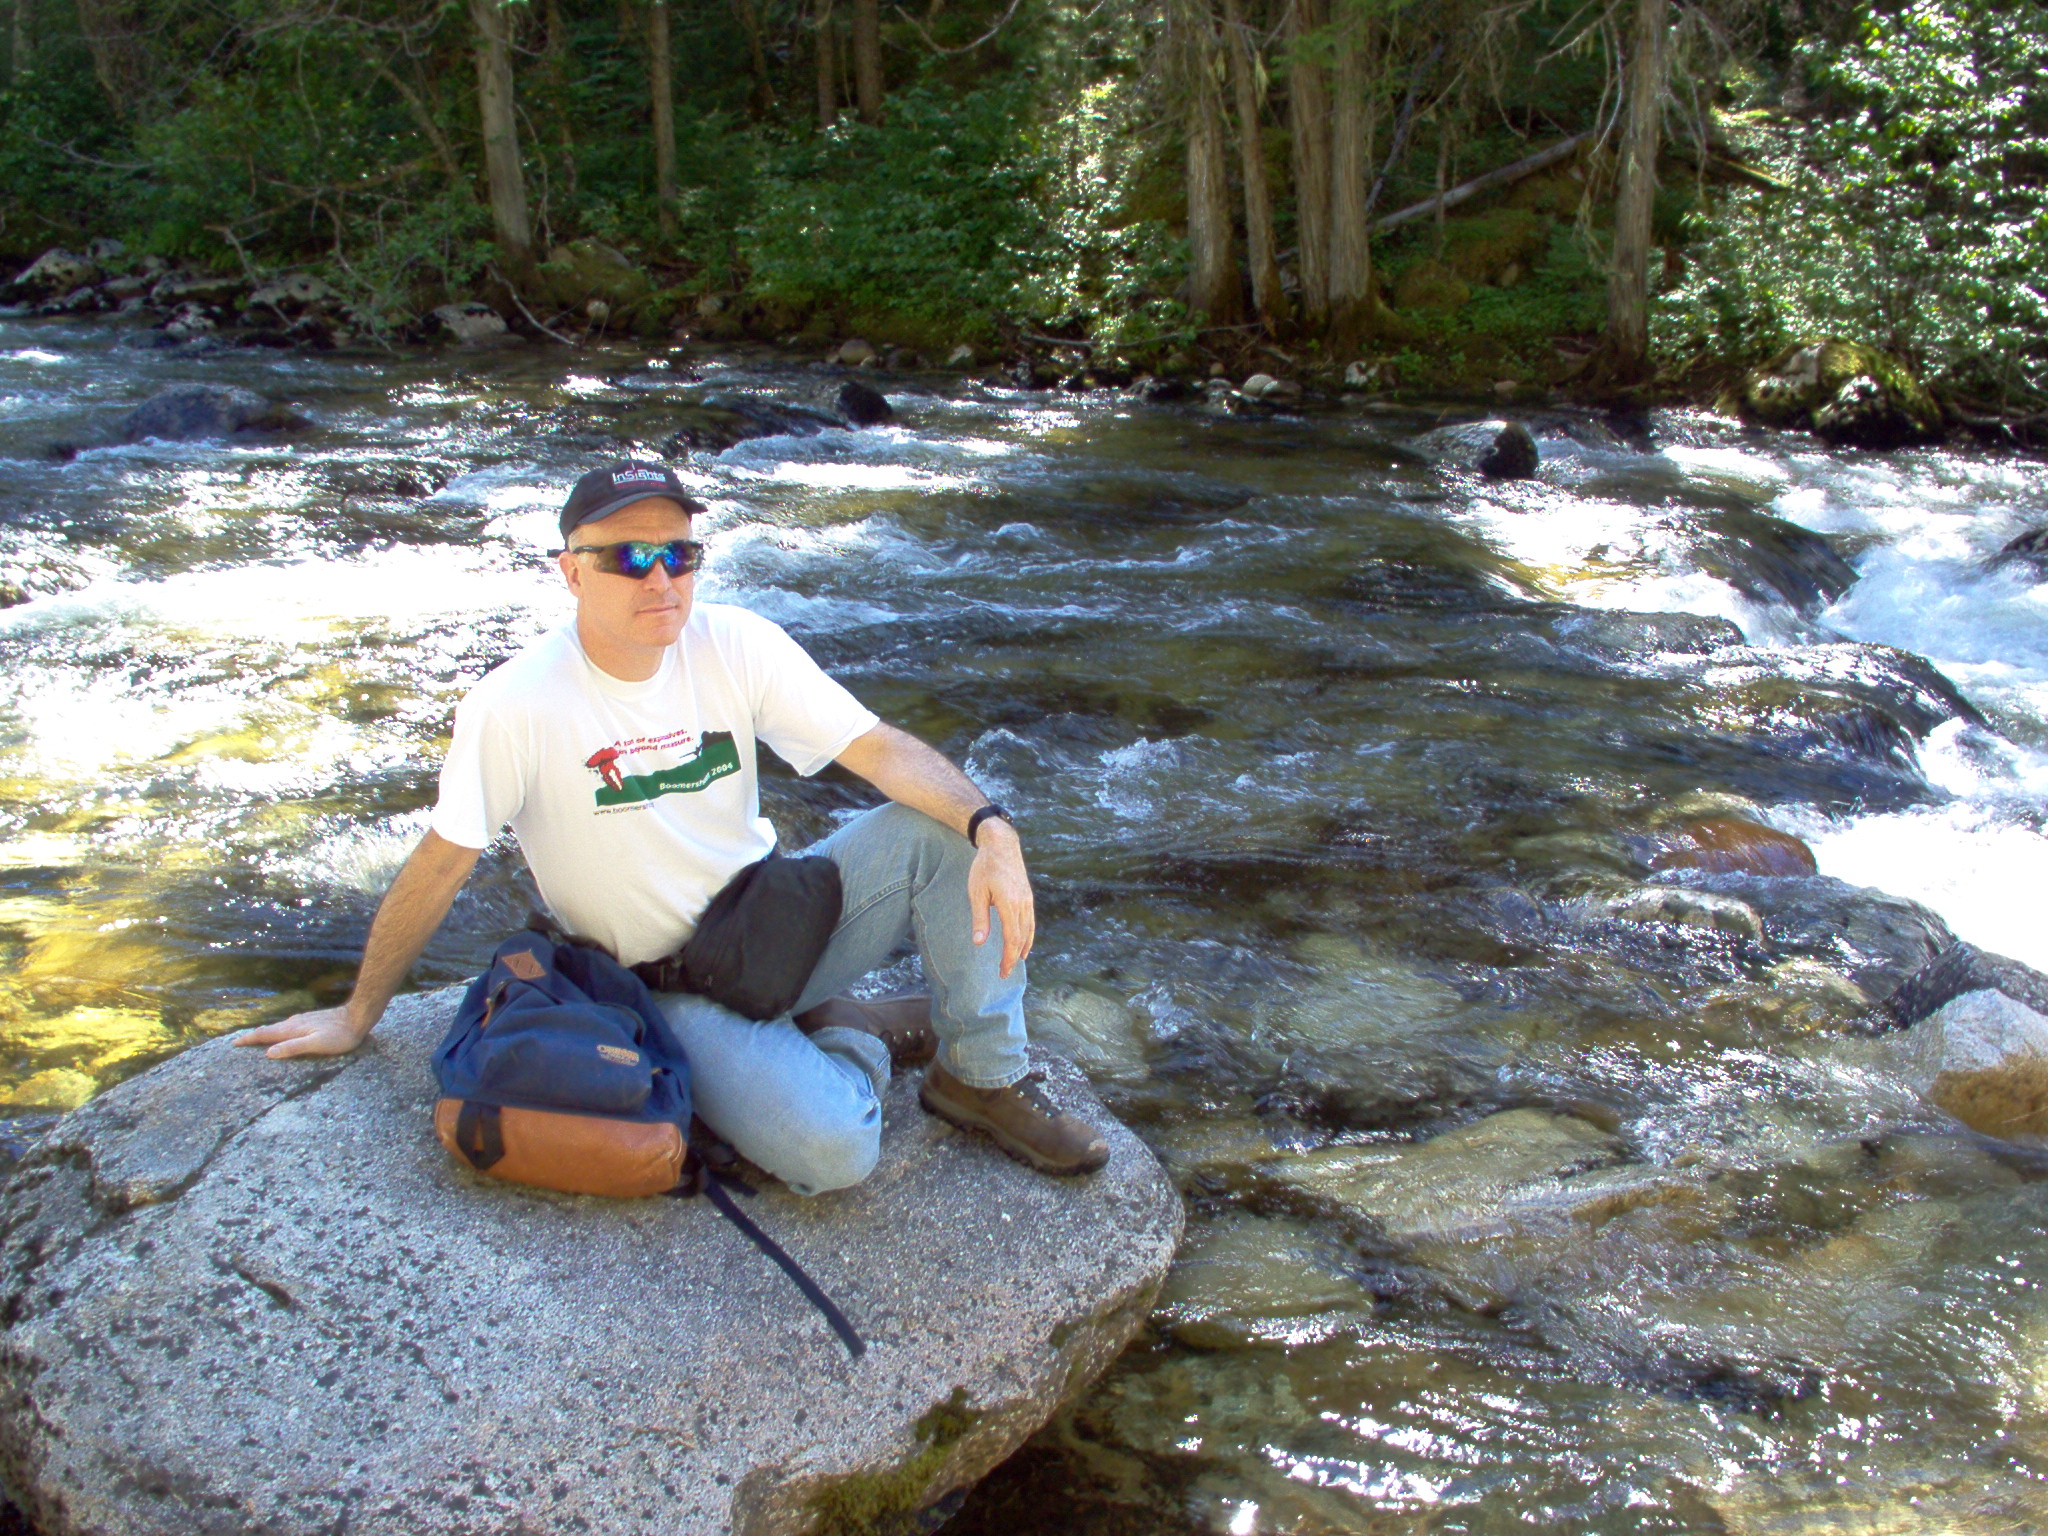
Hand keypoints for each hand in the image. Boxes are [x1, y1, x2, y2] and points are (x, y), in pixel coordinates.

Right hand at [233, 1005, 368, 1058]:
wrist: (358, 1017)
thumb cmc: (340, 1035)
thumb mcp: (317, 1044)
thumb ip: (293, 1047)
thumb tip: (269, 1053)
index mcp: (293, 1029)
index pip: (265, 1034)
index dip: (249, 1039)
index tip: (234, 1043)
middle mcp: (295, 1023)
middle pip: (269, 1030)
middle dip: (253, 1036)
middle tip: (239, 1042)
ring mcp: (303, 1020)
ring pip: (279, 1027)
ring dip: (266, 1033)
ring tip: (257, 1038)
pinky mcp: (312, 1021)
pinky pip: (289, 1026)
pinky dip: (279, 1030)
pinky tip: (284, 1033)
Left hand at [967, 821, 1034, 978]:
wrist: (1001, 844)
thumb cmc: (984, 867)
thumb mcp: (977, 892)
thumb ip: (980, 918)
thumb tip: (979, 943)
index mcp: (1010, 904)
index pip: (1012, 939)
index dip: (1008, 958)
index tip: (1002, 972)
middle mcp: (1023, 904)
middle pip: (1021, 938)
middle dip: (1014, 958)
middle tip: (1005, 973)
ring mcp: (1028, 900)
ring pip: (1028, 931)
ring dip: (1022, 948)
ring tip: (1015, 961)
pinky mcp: (1028, 896)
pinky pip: (1030, 921)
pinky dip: (1028, 935)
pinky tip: (1024, 942)